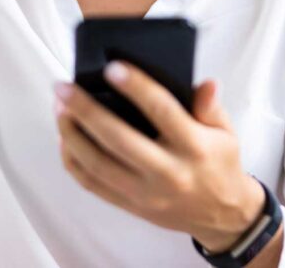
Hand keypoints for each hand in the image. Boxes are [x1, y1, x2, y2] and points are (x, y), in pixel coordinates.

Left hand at [53, 61, 265, 251]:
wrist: (222, 215)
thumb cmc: (219, 162)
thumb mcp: (226, 131)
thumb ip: (211, 105)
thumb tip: (204, 82)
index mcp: (194, 147)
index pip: (162, 111)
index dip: (136, 87)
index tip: (111, 68)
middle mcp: (168, 172)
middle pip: (118, 139)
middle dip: (85, 110)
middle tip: (63, 87)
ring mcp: (146, 193)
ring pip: (98, 164)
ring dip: (71, 134)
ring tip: (58, 108)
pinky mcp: (131, 206)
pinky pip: (93, 184)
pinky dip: (72, 162)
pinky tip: (63, 139)